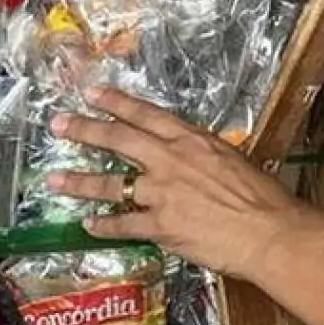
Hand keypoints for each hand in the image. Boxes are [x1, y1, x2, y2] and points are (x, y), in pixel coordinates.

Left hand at [47, 86, 315, 281]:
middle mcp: (171, 161)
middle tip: (58, 124)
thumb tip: (193, 159)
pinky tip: (87, 225)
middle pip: (119, 140)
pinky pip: (123, 225)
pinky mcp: (161, 226)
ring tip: (54, 179)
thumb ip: (205, 156)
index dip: (116, 102)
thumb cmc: (263, 197)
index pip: (146, 114)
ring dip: (80, 181)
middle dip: (85, 130)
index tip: (92, 93)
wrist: (269, 231)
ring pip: (112, 184)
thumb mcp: (234, 160)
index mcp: (192, 140)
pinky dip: (103, 226)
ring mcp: (163, 194)